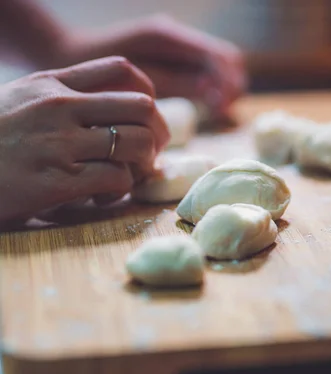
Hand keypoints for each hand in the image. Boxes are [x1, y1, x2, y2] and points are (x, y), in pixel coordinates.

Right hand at [0, 56, 168, 222]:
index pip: (121, 70)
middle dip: (157, 132)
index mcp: (52, 84)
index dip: (146, 95)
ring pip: (136, 144)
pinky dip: (121, 188)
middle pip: (141, 107)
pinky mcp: (57, 181)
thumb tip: (112, 105)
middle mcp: (59, 108)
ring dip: (143, 163)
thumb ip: (63, 93)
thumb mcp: (21, 100)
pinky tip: (106, 193)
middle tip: (151, 151)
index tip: (146, 118)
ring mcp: (59, 143)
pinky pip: (117, 178)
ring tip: (129, 174)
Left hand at [56, 15, 245, 117]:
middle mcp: (177, 36)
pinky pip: (205, 70)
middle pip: (227, 58)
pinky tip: (206, 104)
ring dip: (225, 87)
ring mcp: (177, 45)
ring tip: (215, 110)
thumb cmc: (93, 72)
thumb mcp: (134, 81)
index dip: (228, 84)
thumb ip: (175, 82)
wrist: (66, 56)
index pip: (220, 56)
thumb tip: (212, 90)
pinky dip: (213, 87)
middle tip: (220, 112)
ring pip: (220, 64)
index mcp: (167, 36)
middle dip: (231, 85)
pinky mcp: (174, 58)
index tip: (219, 109)